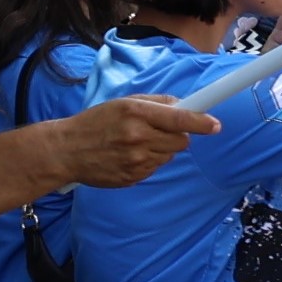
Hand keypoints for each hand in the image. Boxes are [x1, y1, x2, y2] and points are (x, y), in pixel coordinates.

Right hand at [54, 92, 218, 186]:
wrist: (66, 151)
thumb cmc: (96, 123)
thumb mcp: (123, 103)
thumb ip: (156, 103)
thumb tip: (186, 106)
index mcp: (136, 114)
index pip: (179, 119)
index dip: (201, 122)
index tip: (215, 125)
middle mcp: (138, 138)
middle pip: (181, 141)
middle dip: (177, 136)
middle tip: (157, 131)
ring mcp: (136, 161)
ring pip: (169, 156)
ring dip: (160, 150)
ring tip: (135, 144)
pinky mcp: (133, 178)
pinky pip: (155, 168)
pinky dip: (148, 162)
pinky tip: (128, 156)